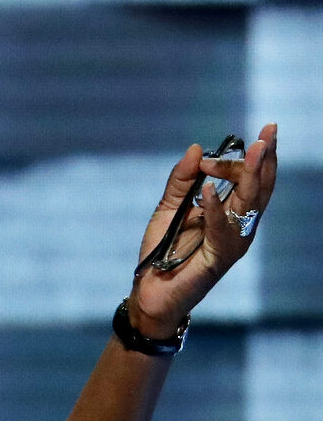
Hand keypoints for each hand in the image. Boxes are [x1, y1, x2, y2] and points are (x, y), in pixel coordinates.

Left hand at [130, 122, 278, 336]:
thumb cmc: (163, 251)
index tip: (207, 157)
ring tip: (257, 148)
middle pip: (260, 186)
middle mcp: (239, 225)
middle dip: (266, 156)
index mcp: (231, 211)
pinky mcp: (219, 257)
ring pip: (251, 203)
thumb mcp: (169, 208)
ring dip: (253, 174)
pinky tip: (208, 189)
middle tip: (270, 129)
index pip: (247, 178)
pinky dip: (214, 208)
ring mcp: (233, 241)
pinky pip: (221, 229)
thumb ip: (182, 180)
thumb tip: (197, 148)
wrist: (151, 291)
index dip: (233, 160)